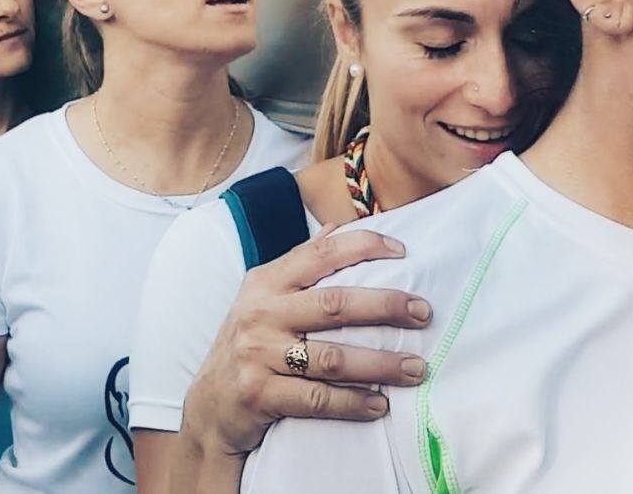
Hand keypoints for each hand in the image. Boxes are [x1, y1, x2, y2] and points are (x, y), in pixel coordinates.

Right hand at [179, 226, 431, 456]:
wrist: (209, 405)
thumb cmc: (249, 344)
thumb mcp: (263, 298)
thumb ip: (300, 264)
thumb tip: (339, 226)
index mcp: (266, 282)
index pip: (320, 252)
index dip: (364, 246)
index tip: (403, 252)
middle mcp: (261, 313)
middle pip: (335, 304)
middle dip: (386, 306)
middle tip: (424, 313)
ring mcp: (258, 355)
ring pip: (332, 357)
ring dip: (380, 363)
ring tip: (416, 368)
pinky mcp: (260, 394)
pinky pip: (317, 399)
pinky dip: (354, 402)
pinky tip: (380, 404)